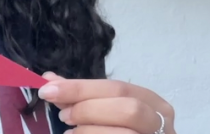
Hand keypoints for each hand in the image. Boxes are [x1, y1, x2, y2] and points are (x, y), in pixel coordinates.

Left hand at [38, 72, 175, 133]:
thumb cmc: (120, 130)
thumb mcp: (104, 112)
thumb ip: (81, 98)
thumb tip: (49, 80)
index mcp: (152, 103)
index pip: (118, 87)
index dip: (81, 87)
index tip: (47, 89)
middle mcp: (162, 122)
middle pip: (128, 107)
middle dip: (89, 108)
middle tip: (62, 114)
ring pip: (127, 132)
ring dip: (91, 129)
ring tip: (70, 131)